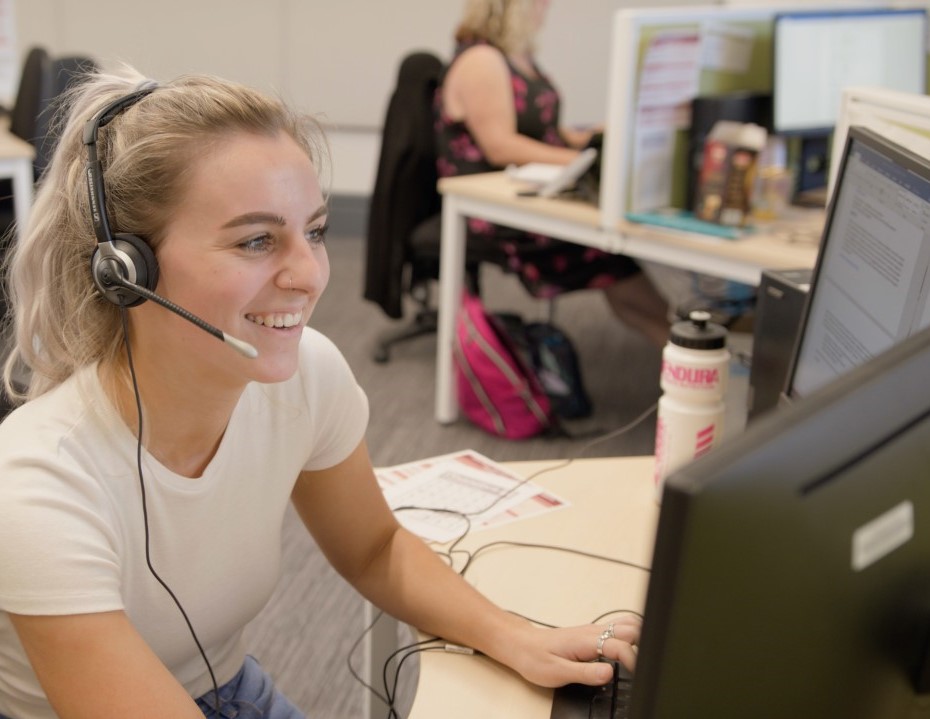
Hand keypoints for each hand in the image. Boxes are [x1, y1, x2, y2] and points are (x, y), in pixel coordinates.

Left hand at [503, 615, 640, 687]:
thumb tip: (609, 673)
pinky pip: (618, 628)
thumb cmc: (535, 658)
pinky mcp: (591, 634)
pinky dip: (629, 636)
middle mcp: (592, 631)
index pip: (621, 645)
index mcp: (586, 640)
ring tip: (637, 659)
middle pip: (631, 629)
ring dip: (638, 638)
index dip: (633, 661)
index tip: (635, 676)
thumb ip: (585, 673)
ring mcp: (593, 630)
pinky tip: (627, 651)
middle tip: (638, 667)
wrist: (521, 645)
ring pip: (626, 624)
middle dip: (641, 646)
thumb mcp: (557, 672)